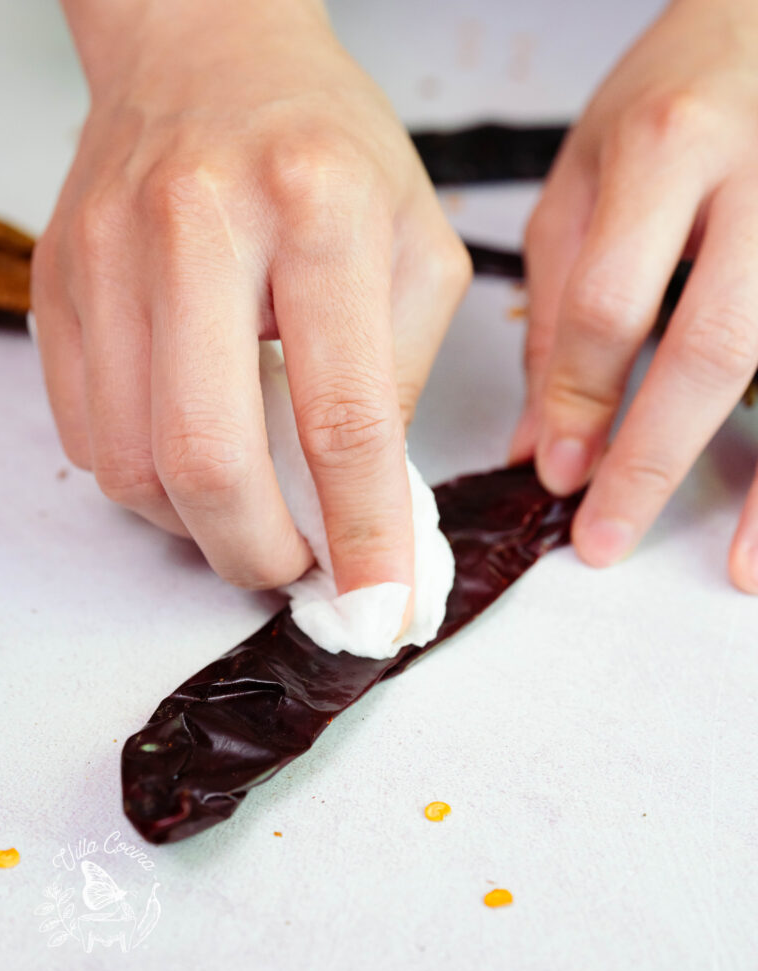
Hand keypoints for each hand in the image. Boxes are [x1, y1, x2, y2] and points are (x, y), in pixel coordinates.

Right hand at [35, 0, 469, 594]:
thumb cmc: (327, 148)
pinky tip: (190, 456)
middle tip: (294, 568)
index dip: (363, 533)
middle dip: (257, 553)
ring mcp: (110, 254)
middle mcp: (199, 225)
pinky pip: (87, 432)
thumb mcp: (416, 248)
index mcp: (317, 209)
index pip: (342, 416)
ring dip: (196, 524)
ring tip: (248, 511)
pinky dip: (144, 479)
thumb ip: (400, 379)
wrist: (206, 53)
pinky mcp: (59, 282)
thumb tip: (372, 504)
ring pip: (131, 461)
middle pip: (208, 458)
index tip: (378, 603)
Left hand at [511, 0, 757, 591]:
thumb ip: (558, 305)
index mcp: (669, 147)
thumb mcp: (586, 178)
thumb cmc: (675, 98)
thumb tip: (537, 438)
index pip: (611, 301)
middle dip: (655, 458)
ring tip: (738, 568)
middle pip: (716, 343)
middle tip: (607, 536)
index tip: (556, 472)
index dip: (578, 401)